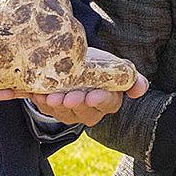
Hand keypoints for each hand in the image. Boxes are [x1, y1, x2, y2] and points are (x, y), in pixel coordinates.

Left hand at [24, 57, 149, 126]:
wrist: (74, 62)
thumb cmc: (98, 64)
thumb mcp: (115, 66)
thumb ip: (131, 78)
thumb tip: (139, 91)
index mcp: (109, 100)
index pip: (107, 103)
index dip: (99, 100)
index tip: (91, 95)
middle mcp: (91, 111)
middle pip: (83, 111)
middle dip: (74, 104)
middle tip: (66, 97)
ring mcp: (71, 113)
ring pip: (63, 113)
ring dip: (54, 105)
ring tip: (48, 94)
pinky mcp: (54, 110)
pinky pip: (46, 109)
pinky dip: (40, 100)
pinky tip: (36, 92)